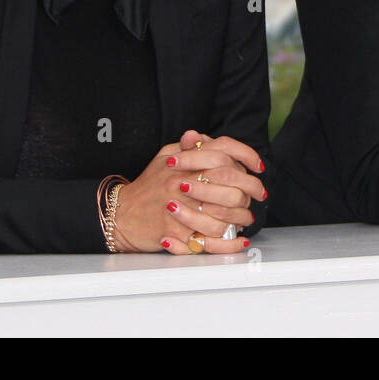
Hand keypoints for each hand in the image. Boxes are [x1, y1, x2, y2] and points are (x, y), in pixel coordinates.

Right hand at [111, 138, 261, 253]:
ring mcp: (179, 209)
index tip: (258, 166)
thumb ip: (186, 148)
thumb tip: (202, 137)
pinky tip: (238, 240)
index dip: (246, 156)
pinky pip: (209, 239)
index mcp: (182, 163)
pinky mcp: (176, 233)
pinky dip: (228, 243)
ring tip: (245, 219)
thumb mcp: (163, 158)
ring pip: (223, 213)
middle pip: (229, 183)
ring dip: (240, 217)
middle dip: (249, 190)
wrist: (121, 214)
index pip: (223, 151)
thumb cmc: (146, 187)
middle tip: (256, 195)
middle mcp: (181, 183)